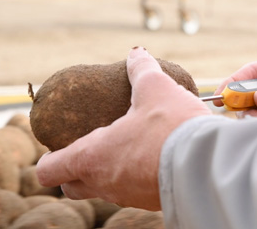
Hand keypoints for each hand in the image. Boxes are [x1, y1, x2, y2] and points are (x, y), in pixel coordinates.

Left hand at [36, 47, 211, 209]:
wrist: (208, 161)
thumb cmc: (173, 127)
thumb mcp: (156, 88)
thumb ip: (141, 69)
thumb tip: (136, 53)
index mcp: (92, 156)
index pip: (48, 171)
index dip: (50, 158)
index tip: (63, 143)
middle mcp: (104, 182)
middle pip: (72, 186)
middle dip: (75, 170)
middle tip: (94, 146)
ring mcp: (127, 196)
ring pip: (104, 190)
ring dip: (108, 172)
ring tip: (128, 147)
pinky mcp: (151, 202)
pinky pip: (132, 193)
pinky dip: (135, 177)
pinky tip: (153, 158)